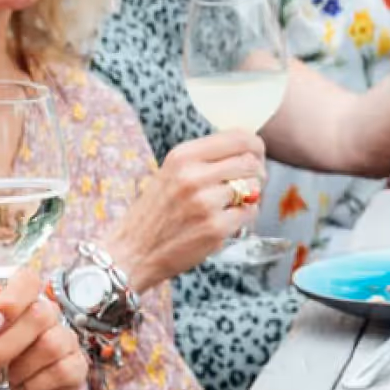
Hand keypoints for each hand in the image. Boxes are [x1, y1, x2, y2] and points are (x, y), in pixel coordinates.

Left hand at [0, 267, 87, 389]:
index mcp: (17, 305)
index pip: (28, 281)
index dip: (10, 300)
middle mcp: (44, 319)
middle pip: (40, 314)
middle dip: (5, 345)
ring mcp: (63, 343)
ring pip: (52, 342)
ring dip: (20, 367)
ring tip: (5, 381)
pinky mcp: (75, 370)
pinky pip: (65, 368)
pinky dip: (38, 383)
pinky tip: (25, 389)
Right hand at [114, 129, 267, 283]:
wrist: (133, 252)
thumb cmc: (156, 213)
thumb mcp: (171, 173)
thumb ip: (205, 160)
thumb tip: (248, 151)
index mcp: (183, 156)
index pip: (238, 137)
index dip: (254, 147)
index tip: (255, 156)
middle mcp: (193, 175)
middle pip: (250, 162)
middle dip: (257, 173)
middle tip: (248, 185)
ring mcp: (205, 202)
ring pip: (254, 187)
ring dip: (251, 197)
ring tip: (232, 205)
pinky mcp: (215, 228)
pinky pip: (250, 213)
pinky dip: (245, 217)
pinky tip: (228, 221)